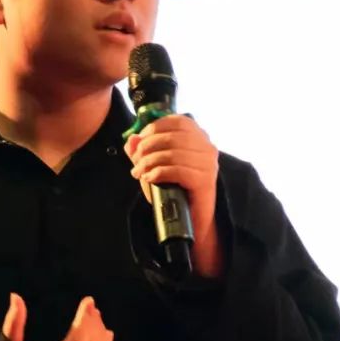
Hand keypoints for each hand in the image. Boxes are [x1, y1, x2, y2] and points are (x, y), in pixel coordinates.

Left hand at [124, 114, 218, 240]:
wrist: (190, 219)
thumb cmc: (174, 190)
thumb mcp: (155, 166)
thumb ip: (143, 150)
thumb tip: (131, 139)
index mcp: (199, 137)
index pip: (178, 121)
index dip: (154, 127)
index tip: (139, 141)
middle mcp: (207, 147)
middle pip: (173, 136)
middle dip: (148, 147)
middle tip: (135, 161)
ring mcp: (208, 163)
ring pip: (173, 153)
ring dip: (150, 162)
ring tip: (139, 172)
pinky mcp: (205, 180)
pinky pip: (177, 170)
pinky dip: (159, 173)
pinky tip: (149, 178)